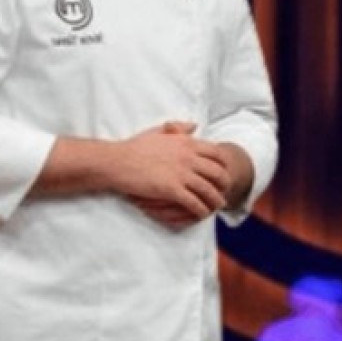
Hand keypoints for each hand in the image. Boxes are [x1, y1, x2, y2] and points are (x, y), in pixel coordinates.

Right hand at [112, 121, 230, 224]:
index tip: (223, 173)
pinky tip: (201, 214)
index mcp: (187, 143)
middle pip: (218, 173)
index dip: (224, 165)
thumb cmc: (134, 147)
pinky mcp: (172, 189)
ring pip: (209, 190)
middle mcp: (188, 157)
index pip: (216, 153)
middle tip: (224, 191)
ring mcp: (181, 174)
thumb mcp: (159, 132)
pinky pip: (194, 202)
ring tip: (217, 206)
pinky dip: (201, 210)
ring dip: (215, 200)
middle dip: (224, 184)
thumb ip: (179, 128)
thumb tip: (195, 126)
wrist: (116, 161)